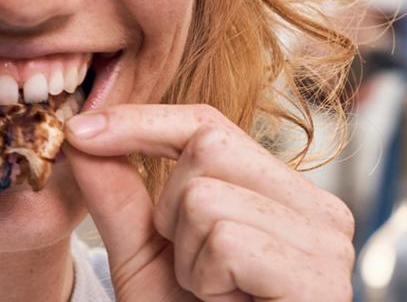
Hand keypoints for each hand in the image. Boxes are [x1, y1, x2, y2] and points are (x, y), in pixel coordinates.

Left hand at [65, 104, 353, 300]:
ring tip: (217, 296)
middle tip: (195, 271)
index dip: (140, 122)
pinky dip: (207, 280)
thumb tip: (81, 133)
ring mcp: (328, 244)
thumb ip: (117, 197)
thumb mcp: (145, 258)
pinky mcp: (320, 280)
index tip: (79, 131)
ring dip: (188, 258)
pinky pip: (227, 241)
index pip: (209, 126)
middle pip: (207, 148)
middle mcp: (319, 211)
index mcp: (284, 197)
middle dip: (171, 211)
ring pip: (207, 197)